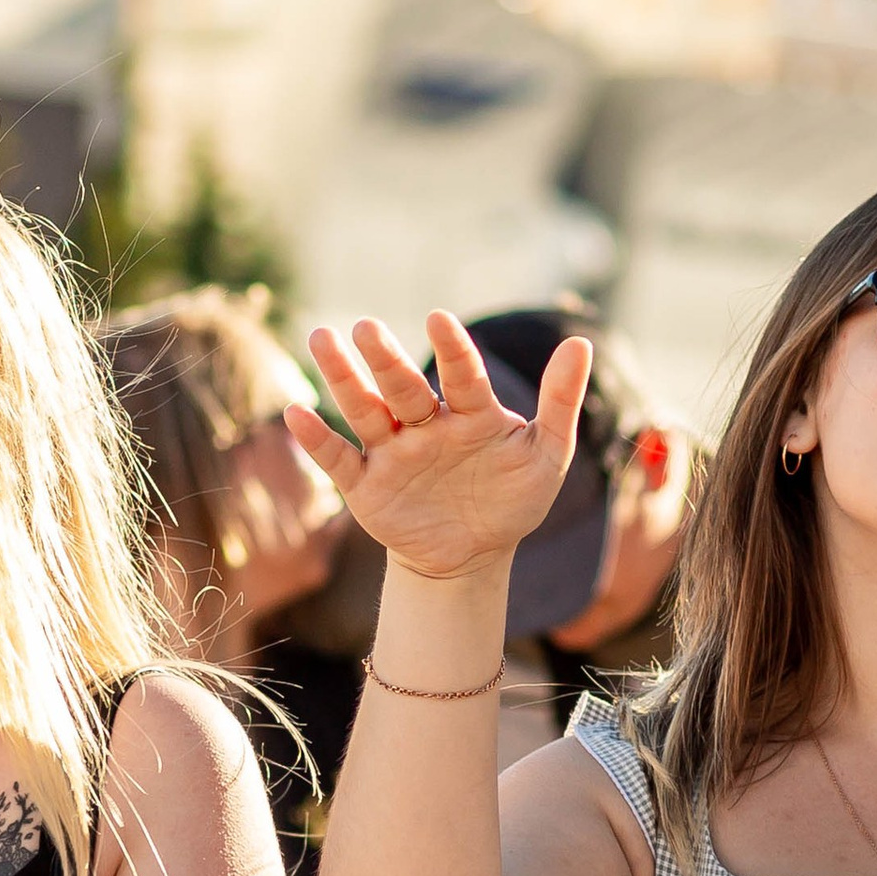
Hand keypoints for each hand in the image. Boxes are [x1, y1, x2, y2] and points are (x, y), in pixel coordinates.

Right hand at [284, 312, 590, 582]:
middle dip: (386, 361)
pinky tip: (295, 415)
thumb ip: (560, 403)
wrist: (475, 554)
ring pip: (365, 411)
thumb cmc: (512, 498)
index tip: (439, 321)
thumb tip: (580, 343)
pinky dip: (318, 441)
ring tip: (321, 339)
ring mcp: (393, 452)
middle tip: (368, 328)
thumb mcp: (546, 456)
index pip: (462, 377)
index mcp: (470, 413)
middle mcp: (426, 424)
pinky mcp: (367, 486)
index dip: (452, 352)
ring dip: (343, 379)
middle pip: (404, 388)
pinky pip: (340, 461)